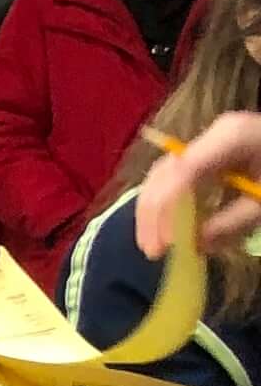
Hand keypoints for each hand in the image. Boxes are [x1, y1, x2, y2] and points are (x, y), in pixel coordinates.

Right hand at [138, 110, 260, 267]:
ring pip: (163, 175)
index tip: (165, 245)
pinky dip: (168, 205)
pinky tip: (170, 229)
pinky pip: (177, 179)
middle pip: (165, 172)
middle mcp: (212, 134)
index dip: (167, 209)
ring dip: (154, 212)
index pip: (182, 171)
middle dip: (153, 213)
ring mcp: (210, 142)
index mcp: (230, 135)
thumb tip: (196, 246)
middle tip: (152, 252)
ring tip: (155, 245)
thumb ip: (234, 222)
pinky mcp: (212, 155)